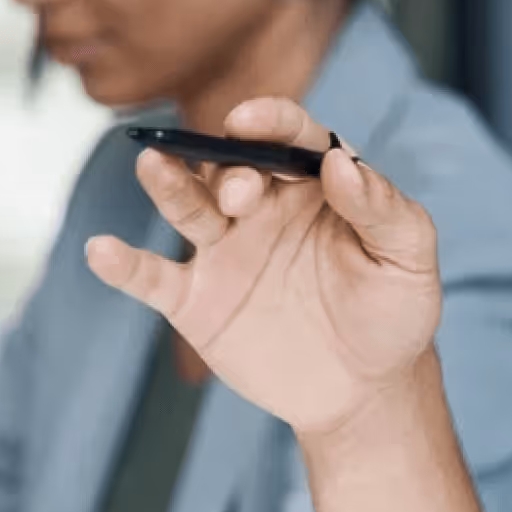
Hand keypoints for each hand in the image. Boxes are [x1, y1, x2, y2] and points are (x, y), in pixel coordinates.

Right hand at [85, 98, 442, 440]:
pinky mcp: (196, 300)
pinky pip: (151, 277)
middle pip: (231, 166)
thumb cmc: (394, 315)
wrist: (365, 392)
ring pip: (186, 206)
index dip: (269, 121)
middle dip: (229, 168)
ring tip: (154, 166)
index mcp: (315, 186)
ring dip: (168, 185)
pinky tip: (102, 250)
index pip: (289, 137)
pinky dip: (122, 265)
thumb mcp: (410, 260)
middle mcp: (263, 209)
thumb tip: (342, 162)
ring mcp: (225, 252)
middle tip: (241, 194)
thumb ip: (383, 208)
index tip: (250, 120)